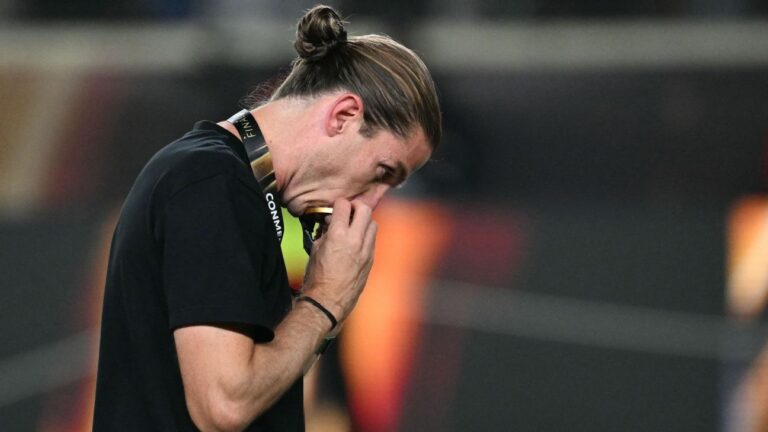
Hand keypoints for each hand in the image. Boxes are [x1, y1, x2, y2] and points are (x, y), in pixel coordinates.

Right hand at [302, 198, 376, 323]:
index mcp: (338, 235)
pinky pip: (373, 239)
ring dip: (364, 221)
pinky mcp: (371, 260)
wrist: (328, 300)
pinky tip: (357, 241)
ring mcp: (366, 250)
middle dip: (356, 207)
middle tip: (349, 211)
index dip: (339, 204)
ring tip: (354, 226)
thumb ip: (325, 233)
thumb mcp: (315, 250)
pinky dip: (366, 235)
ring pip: (373, 223)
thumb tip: (330, 224)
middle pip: (365, 209)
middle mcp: (355, 240)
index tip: (336, 207)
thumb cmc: (318, 278)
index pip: (344, 206)